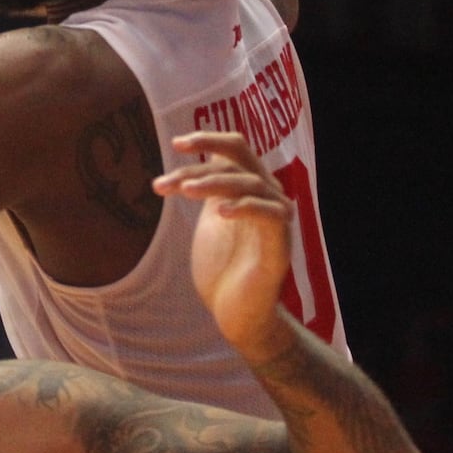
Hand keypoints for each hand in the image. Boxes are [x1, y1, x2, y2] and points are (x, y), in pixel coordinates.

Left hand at [153, 132, 293, 350]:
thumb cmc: (222, 265)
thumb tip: (190, 163)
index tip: (176, 143)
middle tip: (173, 171)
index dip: (209, 140)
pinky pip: (270, 216)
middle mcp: (267, 198)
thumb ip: (207, 191)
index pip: (235, 150)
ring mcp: (276, 221)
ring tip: (185, 191)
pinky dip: (245, 208)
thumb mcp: (210, 219)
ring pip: (251, 184)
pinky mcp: (279, 247)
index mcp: (249, 189)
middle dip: (206, 157)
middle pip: (242, 160)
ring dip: (215, 183)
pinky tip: (220, 212)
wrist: (235, 312)